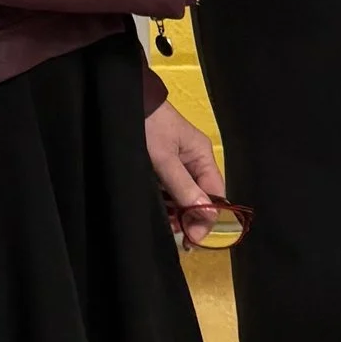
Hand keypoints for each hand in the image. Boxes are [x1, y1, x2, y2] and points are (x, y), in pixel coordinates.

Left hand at [143, 98, 228, 247]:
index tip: (192, 238)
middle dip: (190, 219)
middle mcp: (194, 163)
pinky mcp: (161, 168)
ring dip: (176, 214)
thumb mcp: (164, 159)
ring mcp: (177, 166)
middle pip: (200, 199)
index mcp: (202, 157)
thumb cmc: (147, 126)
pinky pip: (169, 192)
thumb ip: (183, 187)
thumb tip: (204, 215)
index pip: (216, 195)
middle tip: (175, 236)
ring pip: (183, 198)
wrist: (124, 103)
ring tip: (164, 226)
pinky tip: (157, 214)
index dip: (207, 218)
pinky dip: (165, 205)